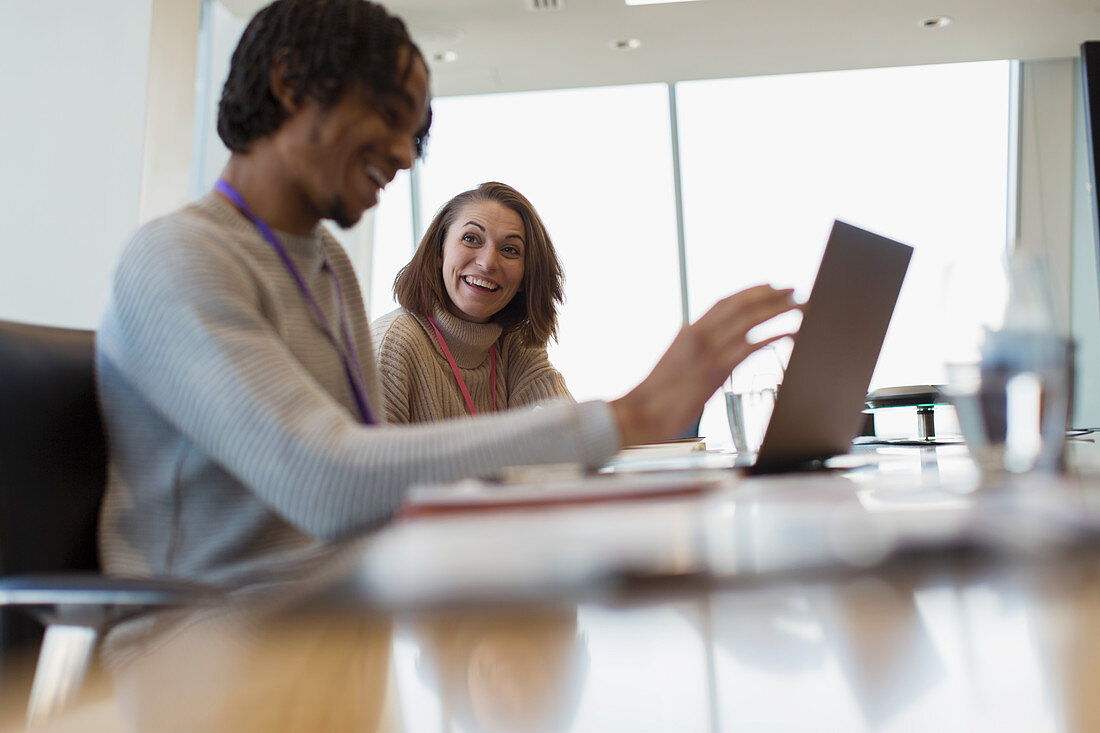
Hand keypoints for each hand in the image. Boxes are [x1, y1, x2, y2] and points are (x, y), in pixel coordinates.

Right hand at [610, 285, 797, 445]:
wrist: (641, 411)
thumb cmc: (656, 396)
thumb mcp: (675, 364)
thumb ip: (696, 354)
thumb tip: (715, 355)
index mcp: (689, 332)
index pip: (724, 302)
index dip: (751, 292)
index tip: (771, 287)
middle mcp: (699, 335)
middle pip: (741, 305)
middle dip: (771, 295)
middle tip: (794, 291)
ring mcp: (708, 351)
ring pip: (750, 320)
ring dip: (779, 310)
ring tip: (801, 306)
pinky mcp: (716, 369)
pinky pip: (751, 346)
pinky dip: (773, 337)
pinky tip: (789, 334)